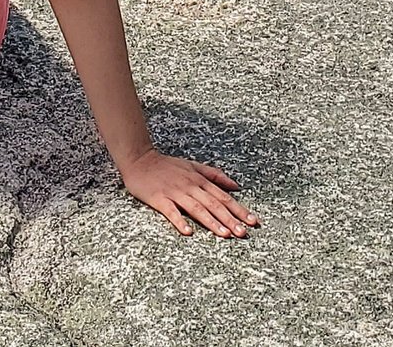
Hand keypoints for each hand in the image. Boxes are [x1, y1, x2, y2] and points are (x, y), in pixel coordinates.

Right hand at [119, 151, 259, 237]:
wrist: (139, 159)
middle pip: (213, 204)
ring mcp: (174, 192)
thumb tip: (236, 185)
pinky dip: (180, 221)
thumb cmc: (167, 165)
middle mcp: (190, 186)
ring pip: (197, 208)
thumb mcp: (193, 166)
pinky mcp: (159, 199)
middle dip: (230, 219)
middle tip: (244, 233)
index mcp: (199, 180)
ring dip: (211, 222)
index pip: (223, 197)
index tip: (253, 221)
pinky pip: (171, 211)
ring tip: (224, 234)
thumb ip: (214, 175)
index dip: (239, 209)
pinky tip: (188, 232)